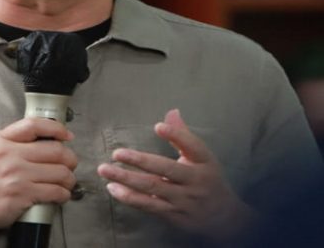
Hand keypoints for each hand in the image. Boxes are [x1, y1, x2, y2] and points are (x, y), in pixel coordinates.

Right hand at [0, 117, 77, 231]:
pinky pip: (56, 192)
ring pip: (60, 172)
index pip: (34, 125)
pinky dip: (63, 194)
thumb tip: (45, 136)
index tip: (66, 135)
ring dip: (69, 179)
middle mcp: (9, 155)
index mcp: (1, 140)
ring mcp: (17, 175)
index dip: (56, 128)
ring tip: (66, 181)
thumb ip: (14, 139)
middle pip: (55, 150)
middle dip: (70, 158)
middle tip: (70, 164)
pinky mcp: (23, 195)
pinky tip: (60, 194)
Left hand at [96, 109, 255, 240]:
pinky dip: (130, 197)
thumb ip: (183, 136)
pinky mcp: (173, 215)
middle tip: (116, 153)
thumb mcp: (202, 157)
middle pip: (165, 169)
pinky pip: (149, 205)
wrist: (225, 218)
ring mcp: (184, 199)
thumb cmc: (207, 179)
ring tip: (104, 170)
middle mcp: (195, 181)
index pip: (193, 146)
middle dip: (139, 160)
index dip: (176, 135)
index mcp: (204, 162)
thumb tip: (172, 111)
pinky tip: (113, 188)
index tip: (158, 127)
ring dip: (127, 179)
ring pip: (153, 188)